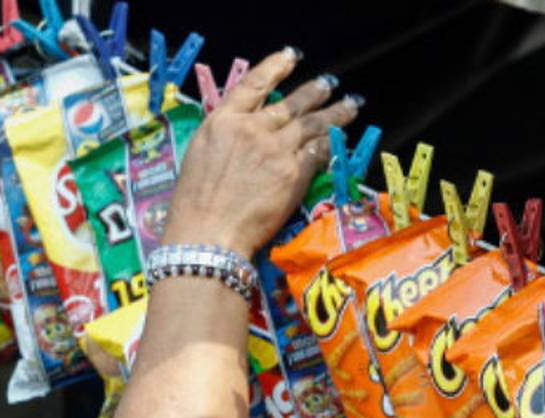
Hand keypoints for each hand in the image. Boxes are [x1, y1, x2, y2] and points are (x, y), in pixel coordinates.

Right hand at [162, 48, 360, 259]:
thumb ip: (226, 136)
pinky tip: (341, 141)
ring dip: (335, 113)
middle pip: (292, 103)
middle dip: (316, 92)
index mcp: (222, 122)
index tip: (290, 57)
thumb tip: (245, 131)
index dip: (275, 66)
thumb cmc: (194, 205)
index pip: (254, 83)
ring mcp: (275, 150)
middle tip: (330, 84)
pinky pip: (318, 152)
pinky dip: (331, 144)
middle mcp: (252, 129)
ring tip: (350, 105)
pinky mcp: (293, 174)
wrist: (208, 233)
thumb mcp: (199, 155)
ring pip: (312, 124)